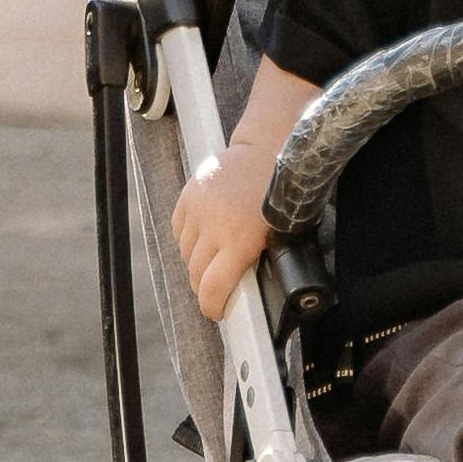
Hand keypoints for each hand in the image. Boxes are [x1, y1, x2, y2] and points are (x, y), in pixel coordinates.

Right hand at [171, 140, 274, 320]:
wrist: (271, 150)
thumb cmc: (283, 197)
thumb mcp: (281, 235)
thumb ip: (259, 263)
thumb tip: (247, 293)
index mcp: (240, 240)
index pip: (212, 288)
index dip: (211, 307)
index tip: (216, 311)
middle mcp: (214, 225)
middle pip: (195, 274)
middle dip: (205, 287)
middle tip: (217, 288)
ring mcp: (198, 208)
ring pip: (185, 254)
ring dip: (197, 261)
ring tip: (215, 257)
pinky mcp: (189, 195)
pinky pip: (179, 231)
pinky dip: (189, 239)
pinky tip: (206, 236)